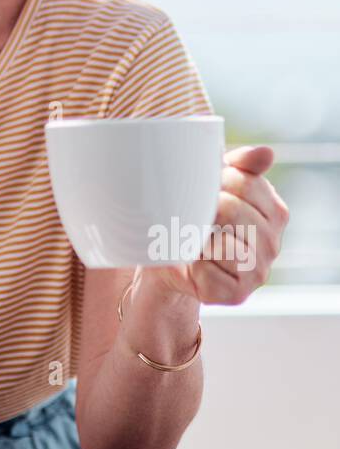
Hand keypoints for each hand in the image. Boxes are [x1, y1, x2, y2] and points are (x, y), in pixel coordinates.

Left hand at [145, 144, 289, 305]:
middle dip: (203, 207)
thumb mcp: (217, 184)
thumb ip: (242, 165)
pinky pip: (208, 272)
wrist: (174, 257)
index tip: (201, 185)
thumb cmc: (199, 216)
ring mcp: (258, 271)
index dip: (216, 180)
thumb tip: (266, 153)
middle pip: (231, 210)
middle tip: (189, 211)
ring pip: (222, 243)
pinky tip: (193, 260)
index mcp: (275, 212)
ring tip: (191, 235)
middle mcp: (273, 243)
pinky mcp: (238, 294)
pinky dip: (193, 264)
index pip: (246, 183)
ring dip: (197, 236)